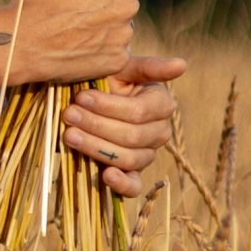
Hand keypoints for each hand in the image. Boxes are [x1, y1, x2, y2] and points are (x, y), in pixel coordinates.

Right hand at [12, 0, 141, 85]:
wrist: (20, 45)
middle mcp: (127, 3)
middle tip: (79, 4)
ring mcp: (124, 34)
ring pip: (121, 23)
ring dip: (105, 23)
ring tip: (75, 29)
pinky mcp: (118, 60)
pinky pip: (116, 49)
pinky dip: (103, 48)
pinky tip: (85, 47)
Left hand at [61, 55, 186, 196]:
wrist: (90, 96)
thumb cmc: (108, 78)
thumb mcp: (123, 67)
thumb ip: (150, 66)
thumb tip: (182, 64)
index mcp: (162, 104)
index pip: (138, 112)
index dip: (109, 106)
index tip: (81, 97)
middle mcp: (160, 132)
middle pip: (132, 136)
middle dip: (96, 125)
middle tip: (69, 115)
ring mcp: (147, 154)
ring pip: (129, 158)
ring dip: (96, 148)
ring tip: (69, 135)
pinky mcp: (133, 173)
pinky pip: (133, 186)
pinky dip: (121, 184)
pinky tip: (106, 176)